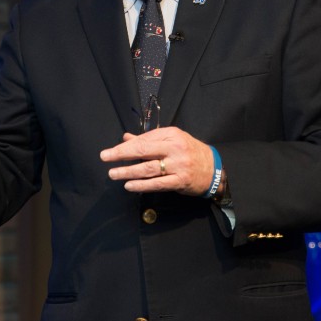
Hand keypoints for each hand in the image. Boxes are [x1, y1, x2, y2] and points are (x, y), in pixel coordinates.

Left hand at [99, 127, 214, 196]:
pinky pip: (157, 183)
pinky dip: (141, 185)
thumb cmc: (190, 151)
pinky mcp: (180, 181)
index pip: (144, 139)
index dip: (125, 146)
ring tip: (113, 174)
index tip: (111, 151)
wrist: (215, 168)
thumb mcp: (172, 140)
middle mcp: (174, 148)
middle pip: (143, 150)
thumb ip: (149, 139)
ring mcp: (178, 165)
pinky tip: (129, 185)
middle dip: (121, 154)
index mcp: (171, 134)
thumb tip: (125, 138)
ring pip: (148, 168)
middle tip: (105, 157)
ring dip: (128, 172)